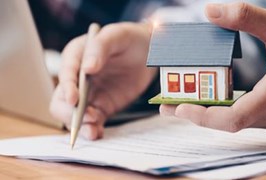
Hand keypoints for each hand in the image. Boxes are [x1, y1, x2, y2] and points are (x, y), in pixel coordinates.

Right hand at [50, 22, 156, 139]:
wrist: (148, 52)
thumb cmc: (129, 39)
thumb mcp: (116, 36)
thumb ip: (100, 48)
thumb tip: (87, 68)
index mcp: (76, 57)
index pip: (65, 74)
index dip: (67, 88)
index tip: (74, 100)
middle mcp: (78, 79)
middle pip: (62, 100)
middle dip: (70, 113)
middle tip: (88, 118)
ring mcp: (90, 95)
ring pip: (75, 115)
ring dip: (81, 125)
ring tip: (93, 131)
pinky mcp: (102, 106)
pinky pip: (93, 121)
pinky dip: (93, 129)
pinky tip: (98, 132)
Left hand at [160, 2, 265, 131]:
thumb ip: (248, 18)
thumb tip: (210, 11)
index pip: (233, 119)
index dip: (202, 117)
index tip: (177, 108)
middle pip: (227, 123)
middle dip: (196, 115)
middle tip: (167, 105)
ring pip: (233, 122)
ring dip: (206, 113)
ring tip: (180, 102)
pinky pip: (241, 116)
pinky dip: (221, 109)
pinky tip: (206, 99)